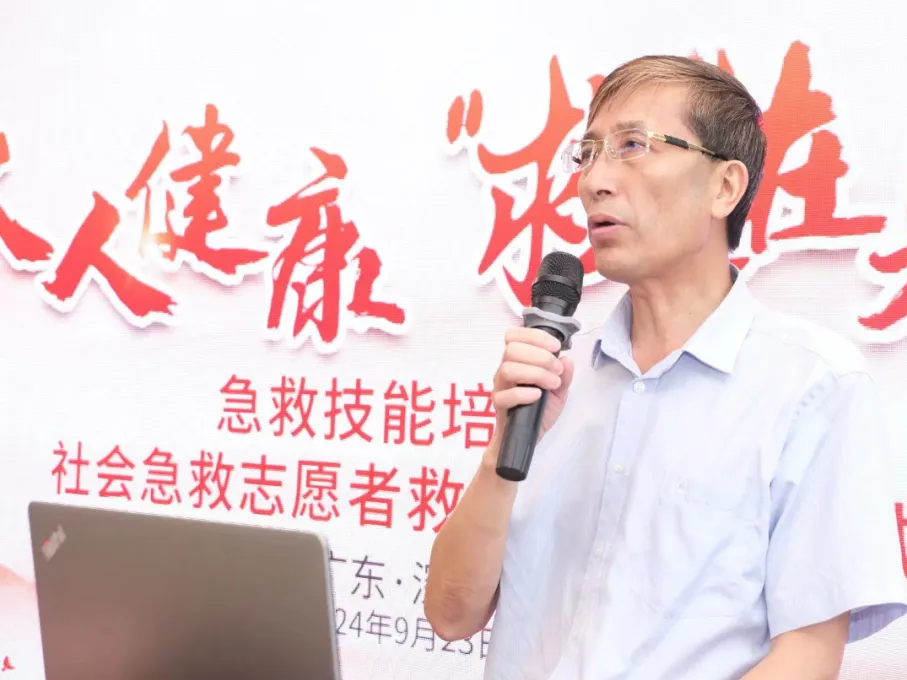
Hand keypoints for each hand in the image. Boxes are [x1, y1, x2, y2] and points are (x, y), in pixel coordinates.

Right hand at [485, 327, 574, 463]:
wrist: (531, 436)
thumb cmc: (541, 409)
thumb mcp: (559, 391)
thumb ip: (565, 375)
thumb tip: (567, 360)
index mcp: (518, 360)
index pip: (515, 336)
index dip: (535, 337)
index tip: (556, 347)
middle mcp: (505, 369)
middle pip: (512, 350)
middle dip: (540, 356)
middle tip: (556, 370)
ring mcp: (500, 386)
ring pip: (508, 369)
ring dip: (536, 373)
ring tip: (553, 384)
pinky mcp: (499, 405)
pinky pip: (506, 394)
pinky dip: (524, 392)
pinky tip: (538, 396)